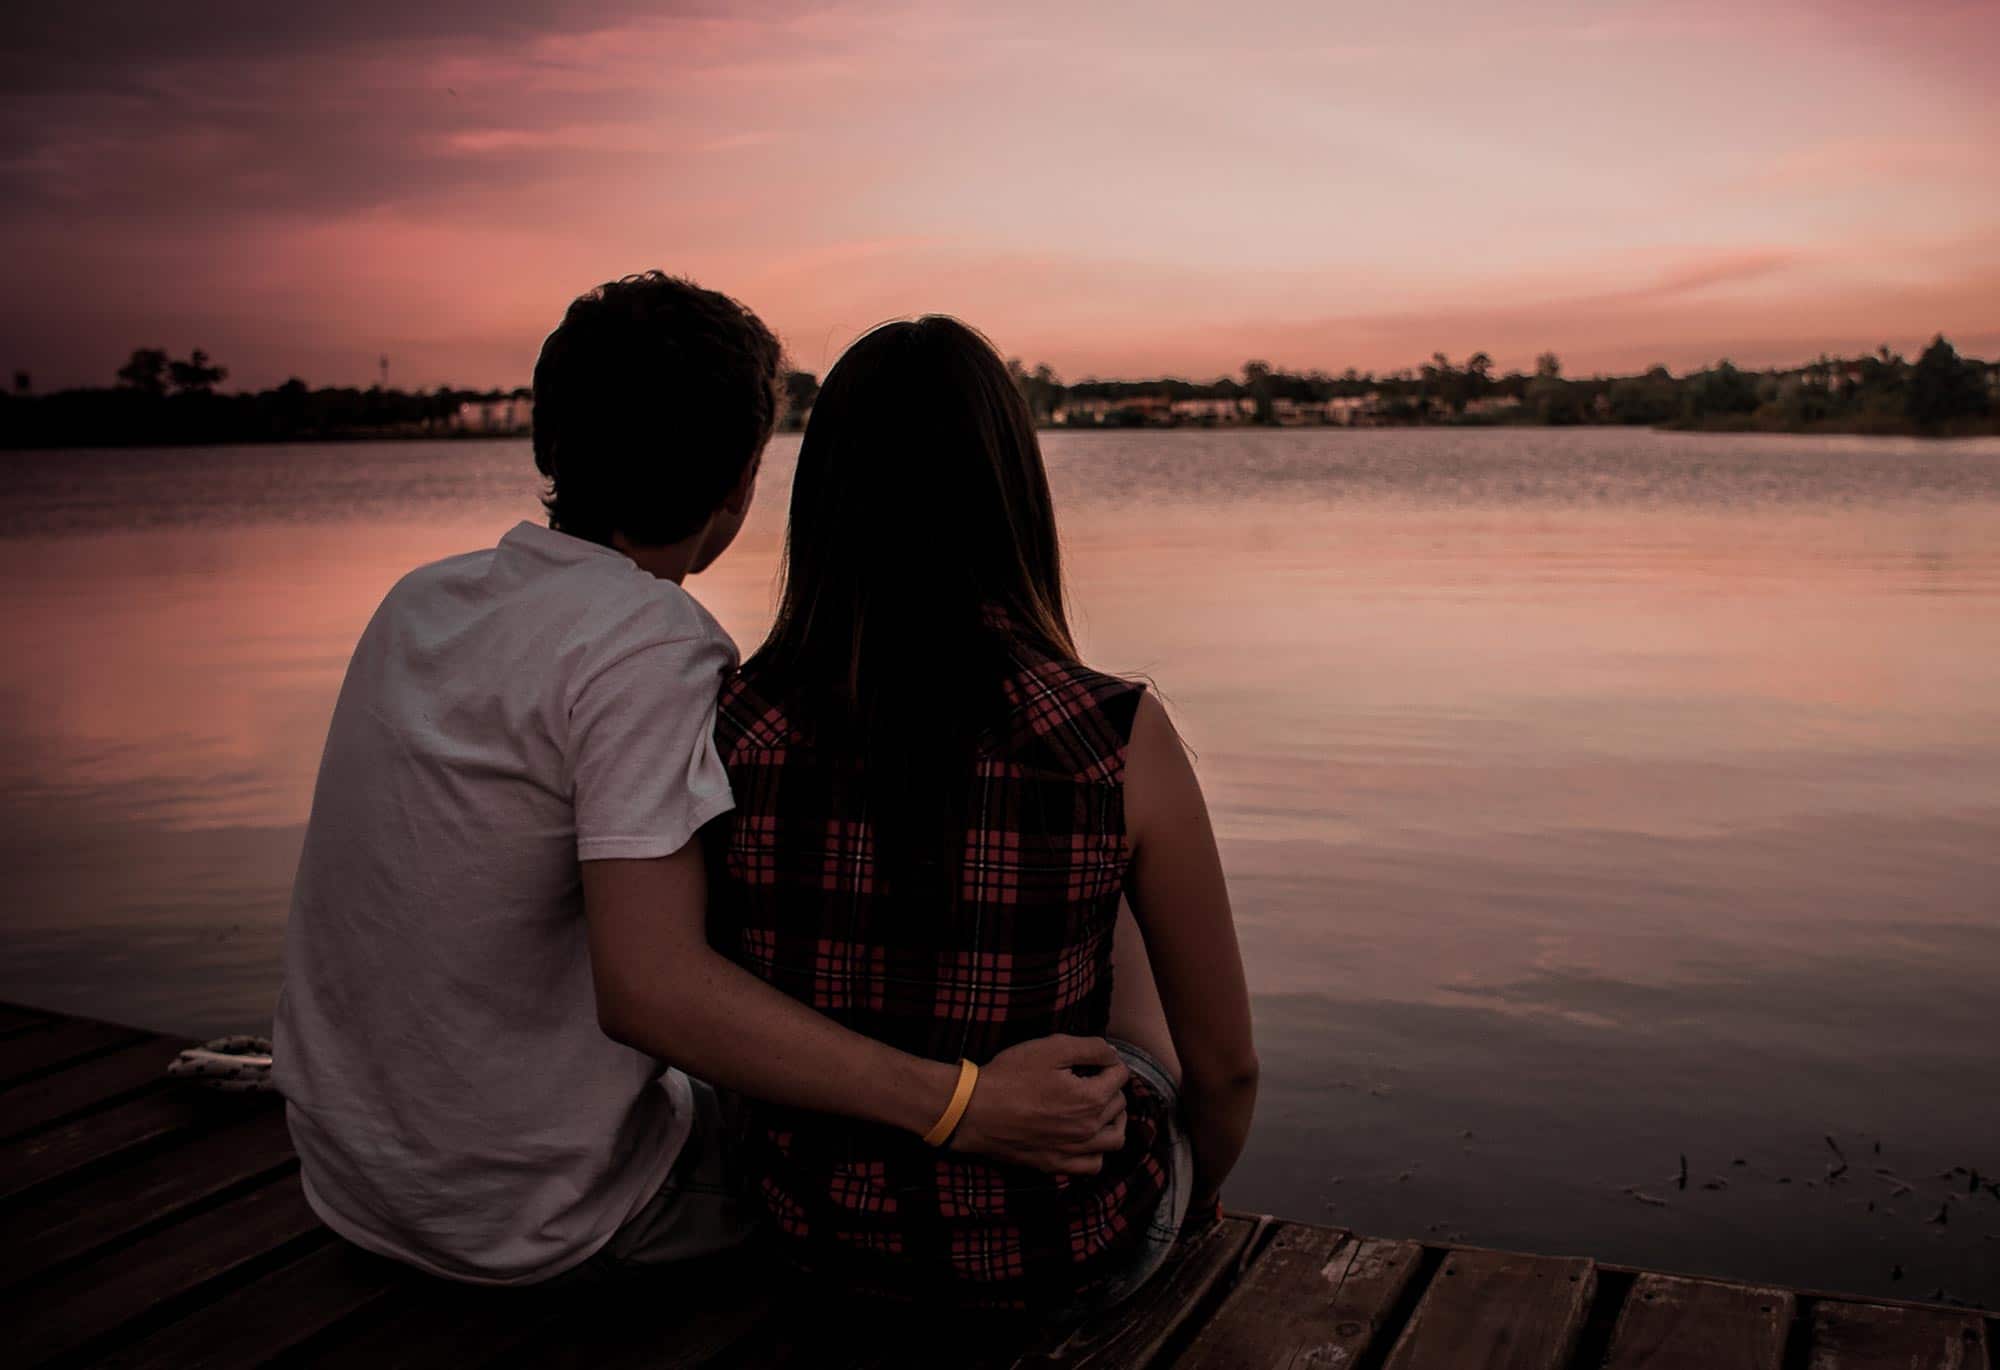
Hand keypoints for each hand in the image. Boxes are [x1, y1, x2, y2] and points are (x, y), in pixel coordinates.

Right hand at [948, 1035, 1130, 1174]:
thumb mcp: (1051, 1048)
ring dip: (1114, 1120)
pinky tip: (1086, 1137)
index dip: (1109, 1061)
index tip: (1094, 1058)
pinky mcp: (1055, 1164)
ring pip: (1114, 1139)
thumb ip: (1090, 1048)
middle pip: (1119, 1105)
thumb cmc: (1010, 1076)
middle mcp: (1089, 1129)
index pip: (1120, 1075)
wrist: (974, 1110)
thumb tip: (1112, 1054)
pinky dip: (1097, 1151)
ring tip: (1100, 1107)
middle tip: (1091, 1076)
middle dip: (1111, 1086)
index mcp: (1091, 1099)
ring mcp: (1073, 1151)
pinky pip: (1092, 1165)